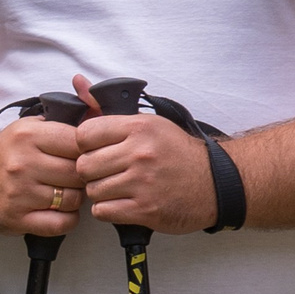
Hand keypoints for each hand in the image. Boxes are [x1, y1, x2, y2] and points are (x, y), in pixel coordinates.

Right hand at [0, 115, 87, 237]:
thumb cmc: (10, 153)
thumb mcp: (32, 127)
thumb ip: (67, 119)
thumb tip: (101, 109)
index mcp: (28, 135)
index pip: (80, 143)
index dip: (89, 151)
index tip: (86, 155)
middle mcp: (22, 163)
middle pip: (79, 173)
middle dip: (83, 176)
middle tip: (75, 176)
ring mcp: (18, 193)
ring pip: (73, 199)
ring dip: (75, 198)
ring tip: (64, 191)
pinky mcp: (16, 218)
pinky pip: (61, 223)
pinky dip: (67, 219)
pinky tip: (59, 210)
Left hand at [72, 75, 220, 233]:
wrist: (217, 183)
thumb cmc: (179, 153)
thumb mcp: (150, 124)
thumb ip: (108, 108)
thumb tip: (77, 82)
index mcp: (140, 128)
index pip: (83, 134)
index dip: (86, 145)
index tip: (99, 150)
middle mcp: (141, 153)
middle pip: (84, 166)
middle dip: (93, 172)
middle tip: (109, 172)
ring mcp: (143, 183)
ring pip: (92, 190)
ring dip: (102, 192)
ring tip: (120, 188)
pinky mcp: (145, 209)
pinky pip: (103, 211)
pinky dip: (110, 209)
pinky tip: (124, 202)